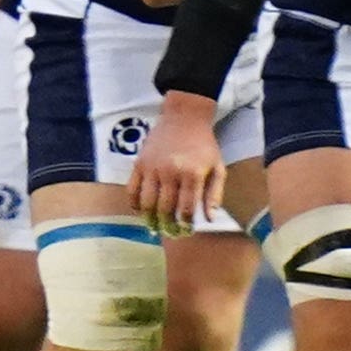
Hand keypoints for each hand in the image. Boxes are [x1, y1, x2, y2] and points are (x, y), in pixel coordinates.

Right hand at [128, 94, 225, 236]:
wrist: (184, 117)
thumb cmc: (204, 145)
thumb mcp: (218, 167)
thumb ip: (214, 194)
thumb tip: (210, 218)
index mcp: (192, 175)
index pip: (187, 209)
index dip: (186, 224)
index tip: (186, 231)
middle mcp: (170, 172)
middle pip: (165, 208)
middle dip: (167, 225)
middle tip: (169, 233)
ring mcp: (152, 168)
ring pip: (147, 202)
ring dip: (149, 218)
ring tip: (154, 227)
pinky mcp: (139, 163)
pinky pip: (132, 189)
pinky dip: (134, 203)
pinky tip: (139, 211)